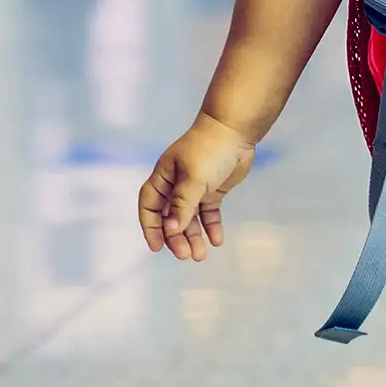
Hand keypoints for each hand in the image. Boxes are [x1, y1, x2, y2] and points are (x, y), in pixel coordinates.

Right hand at [137, 113, 256, 261]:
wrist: (236, 131)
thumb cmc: (209, 150)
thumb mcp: (193, 179)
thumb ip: (182, 205)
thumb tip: (171, 230)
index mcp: (164, 177)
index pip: (150, 206)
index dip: (151, 227)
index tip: (157, 247)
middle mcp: (176, 184)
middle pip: (170, 217)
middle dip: (176, 237)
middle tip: (185, 255)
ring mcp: (195, 188)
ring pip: (190, 218)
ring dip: (194, 237)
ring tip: (200, 255)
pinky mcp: (213, 190)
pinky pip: (209, 213)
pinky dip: (211, 226)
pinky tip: (216, 240)